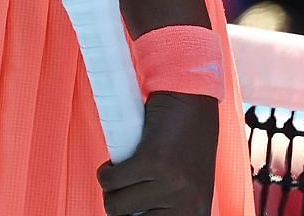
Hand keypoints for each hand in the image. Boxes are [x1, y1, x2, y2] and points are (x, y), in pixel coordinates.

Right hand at [97, 92, 218, 214]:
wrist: (193, 98)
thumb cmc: (188, 141)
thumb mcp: (188, 185)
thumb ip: (169, 207)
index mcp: (196, 213)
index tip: (129, 209)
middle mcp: (188, 205)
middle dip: (120, 202)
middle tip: (128, 184)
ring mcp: (171, 185)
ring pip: (115, 203)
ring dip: (112, 186)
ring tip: (126, 169)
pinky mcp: (153, 162)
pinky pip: (111, 180)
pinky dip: (107, 170)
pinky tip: (118, 159)